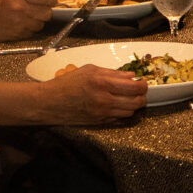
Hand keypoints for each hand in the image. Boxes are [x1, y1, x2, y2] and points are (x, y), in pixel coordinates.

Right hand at [0, 0, 57, 41]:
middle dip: (45, 10)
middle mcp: (21, 8)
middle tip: (37, 9)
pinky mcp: (18, 35)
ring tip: (26, 16)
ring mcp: (20, 23)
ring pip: (41, 24)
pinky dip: (30, 29)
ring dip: (37, 21)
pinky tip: (21, 24)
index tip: (48, 0)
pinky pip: (33, 32)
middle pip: (48, 12)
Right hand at [31, 62, 148, 124]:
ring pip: (131, 112)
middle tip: (138, 91)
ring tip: (128, 98)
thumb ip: (113, 73)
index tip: (142, 82)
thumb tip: (132, 76)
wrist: (49, 103)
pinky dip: (124, 112)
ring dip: (133, 105)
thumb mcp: (89, 71)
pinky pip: (120, 119)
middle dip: (141, 96)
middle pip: (137, 101)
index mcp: (102, 83)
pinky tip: (118, 105)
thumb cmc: (67, 84)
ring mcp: (103, 113)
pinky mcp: (100, 122)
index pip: (134, 87)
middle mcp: (105, 99)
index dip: (143, 84)